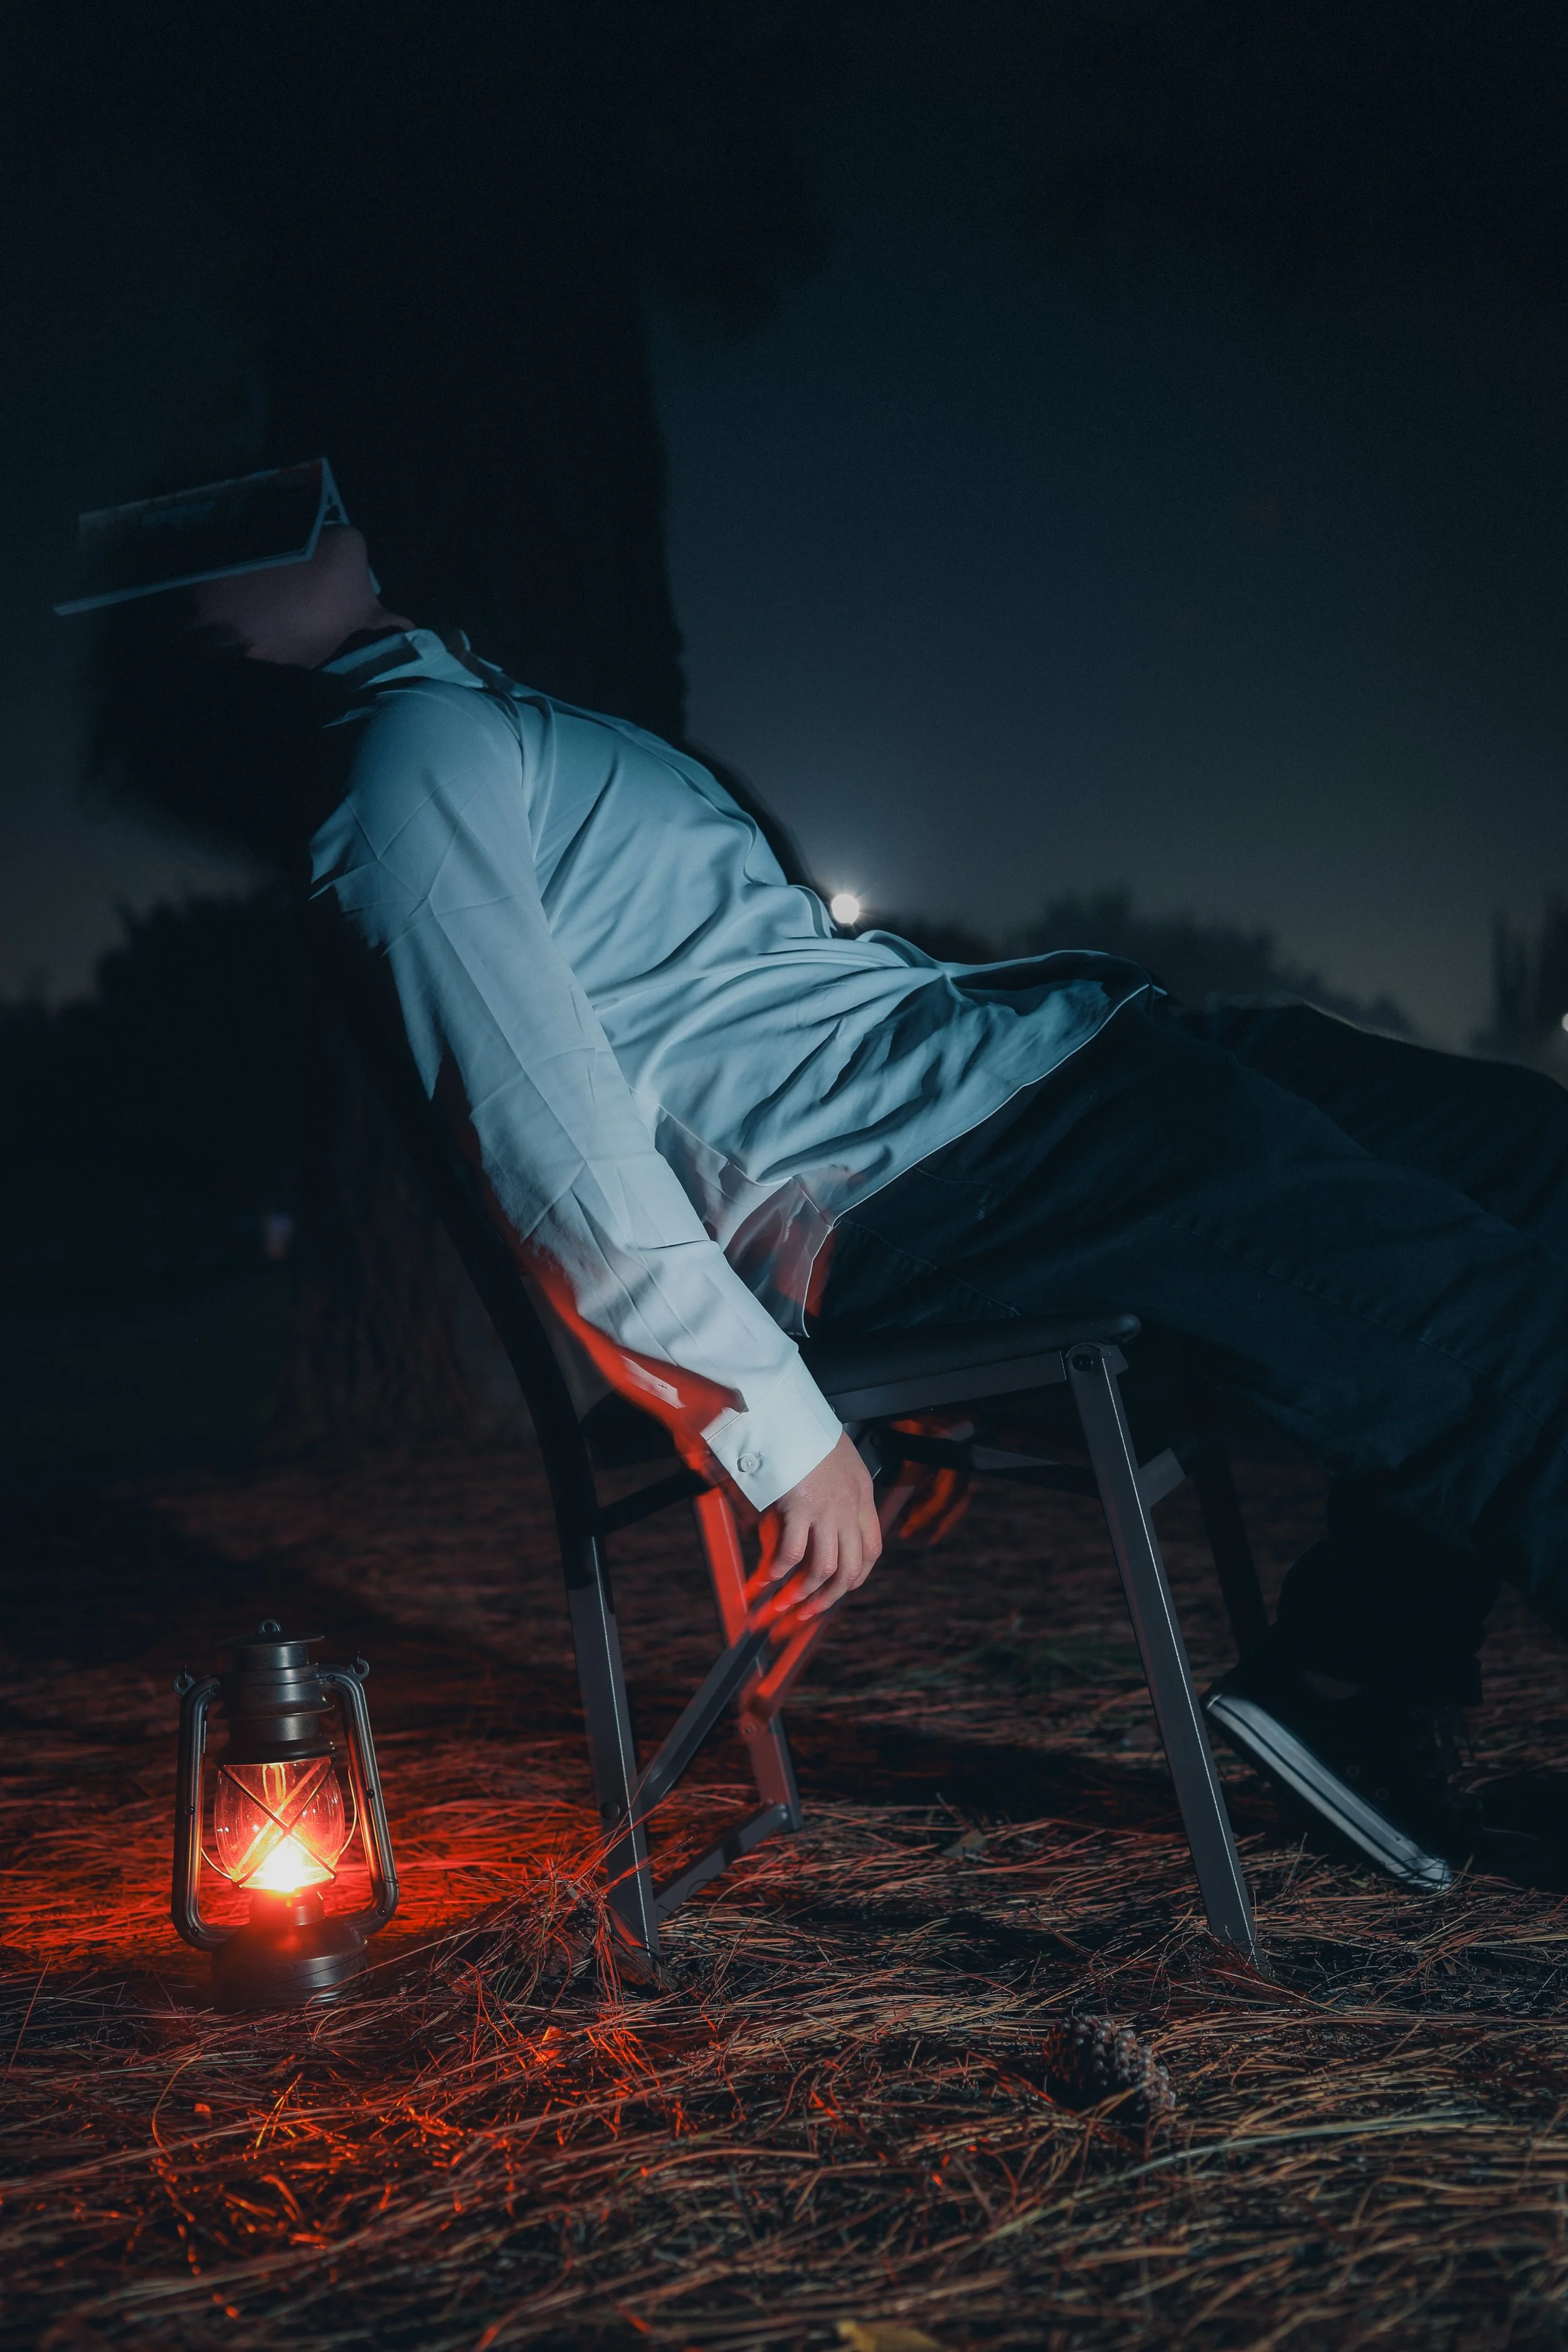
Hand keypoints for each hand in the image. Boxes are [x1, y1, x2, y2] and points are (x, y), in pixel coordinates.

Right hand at [759, 1433, 881, 1619]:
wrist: (788, 1409)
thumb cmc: (802, 1430)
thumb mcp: (832, 1462)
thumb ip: (829, 1496)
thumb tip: (806, 1531)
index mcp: (861, 1494)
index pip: (871, 1550)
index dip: (855, 1577)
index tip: (838, 1591)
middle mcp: (850, 1506)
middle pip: (850, 1569)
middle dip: (828, 1599)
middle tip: (806, 1614)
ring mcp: (827, 1508)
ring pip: (824, 1569)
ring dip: (802, 1595)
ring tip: (782, 1607)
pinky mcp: (801, 1507)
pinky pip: (791, 1554)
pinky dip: (776, 1574)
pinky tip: (763, 1581)